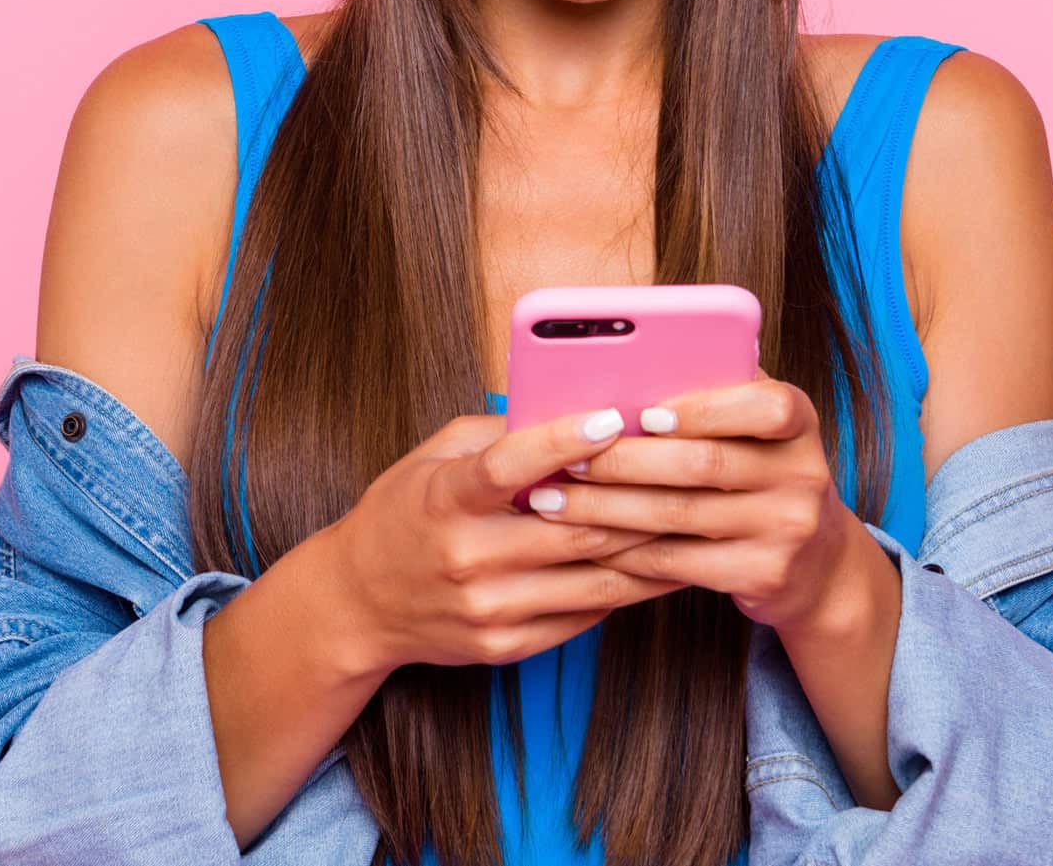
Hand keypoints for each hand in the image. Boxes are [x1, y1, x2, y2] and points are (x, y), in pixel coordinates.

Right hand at [320, 406, 687, 676]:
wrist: (357, 604)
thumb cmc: (405, 515)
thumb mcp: (433, 459)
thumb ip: (497, 434)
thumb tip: (568, 406)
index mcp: (445, 499)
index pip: (509, 466)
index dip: (562, 440)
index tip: (612, 418)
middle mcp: (467, 557)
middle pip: (573, 529)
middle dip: (638, 500)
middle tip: (689, 471)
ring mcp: (488, 609)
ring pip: (594, 580)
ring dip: (651, 551)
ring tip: (694, 522)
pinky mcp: (505, 646)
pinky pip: (584, 617)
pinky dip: (625, 589)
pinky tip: (658, 566)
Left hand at [523, 367, 861, 632]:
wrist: (818, 563)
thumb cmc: (761, 473)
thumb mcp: (756, 430)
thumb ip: (712, 394)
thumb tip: (624, 369)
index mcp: (800, 422)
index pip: (767, 404)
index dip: (705, 408)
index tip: (645, 413)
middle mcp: (803, 474)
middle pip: (704, 463)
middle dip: (623, 461)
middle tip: (567, 460)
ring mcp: (787, 529)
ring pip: (679, 514)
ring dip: (606, 508)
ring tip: (555, 501)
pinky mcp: (764, 575)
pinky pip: (678, 562)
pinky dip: (625, 551)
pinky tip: (587, 541)